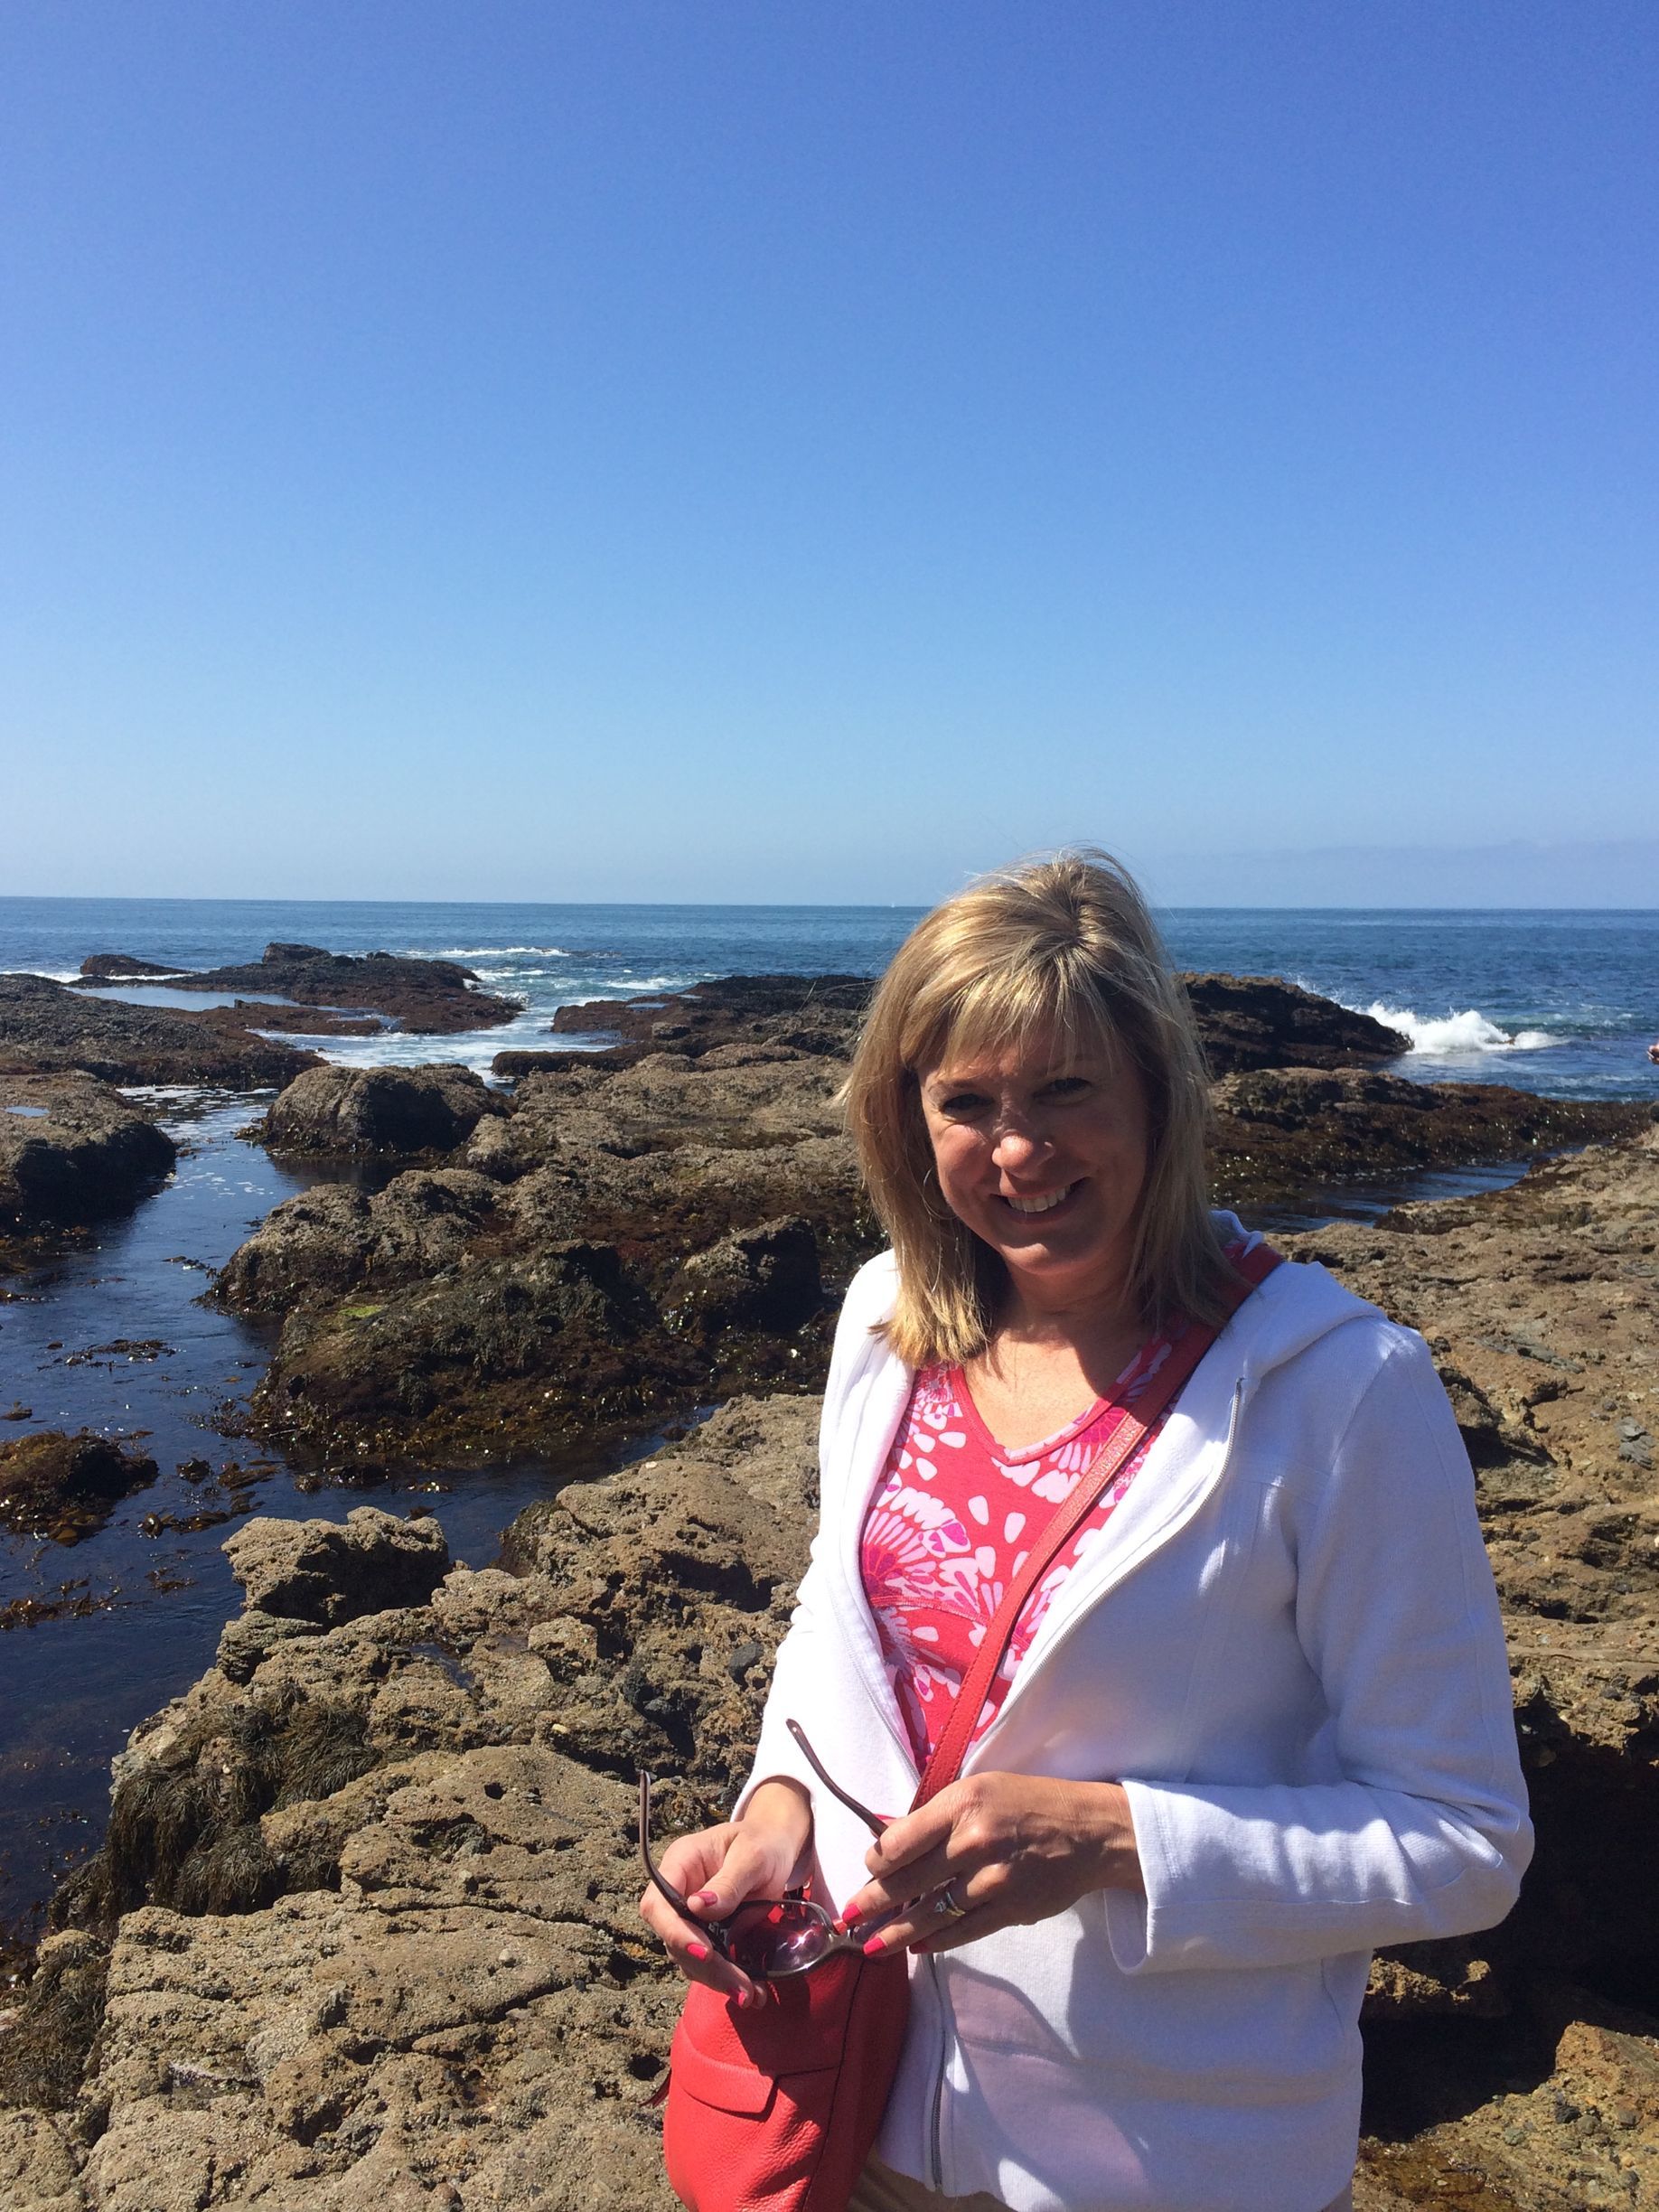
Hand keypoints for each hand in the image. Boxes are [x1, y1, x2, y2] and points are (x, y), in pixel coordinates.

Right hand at [638, 1779, 811, 2009]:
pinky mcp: (709, 1935)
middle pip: (674, 1938)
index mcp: (680, 1864)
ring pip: (690, 1958)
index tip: (704, 1952)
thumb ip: (728, 1881)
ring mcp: (691, 1917)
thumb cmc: (762, 1842)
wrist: (776, 1848)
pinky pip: (709, 1964)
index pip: (658, 1903)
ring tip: (751, 1995)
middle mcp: (678, 1893)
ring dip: (717, 1980)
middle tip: (740, 1986)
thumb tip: (699, 1907)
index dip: (674, 1931)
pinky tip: (753, 1993)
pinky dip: (727, 1980)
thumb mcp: (752, 1855)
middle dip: (705, 1966)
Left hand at [840, 1772, 1142, 1955]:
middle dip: (872, 1903)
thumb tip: (887, 1839)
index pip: (901, 1840)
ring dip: (897, 1934)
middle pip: (908, 1881)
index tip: (867, 1869)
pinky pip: (963, 1931)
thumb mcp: (979, 1789)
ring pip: (931, 1914)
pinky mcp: (1009, 1911)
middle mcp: (974, 1842)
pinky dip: (937, 1942)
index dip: (877, 1860)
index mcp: (962, 1804)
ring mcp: (992, 1881)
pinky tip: (916, 1949)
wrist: (1087, 1831)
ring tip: (870, 1947)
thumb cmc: (1027, 1803)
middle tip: (847, 1919)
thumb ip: (935, 1816)